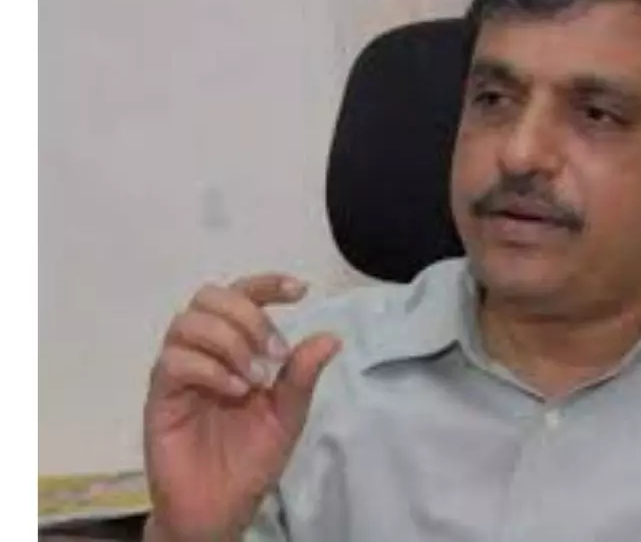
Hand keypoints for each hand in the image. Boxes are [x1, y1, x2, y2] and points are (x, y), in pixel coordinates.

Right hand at [143, 274, 340, 540]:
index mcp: (236, 347)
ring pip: (188, 322)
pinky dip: (210, 368)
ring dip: (230, 342)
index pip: (243, 295)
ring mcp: (178, 371)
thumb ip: (302, 376)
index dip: (267, 283)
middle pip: (211, 296)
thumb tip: (331, 337)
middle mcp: (203, 350)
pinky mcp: (160, 396)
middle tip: (273, 354)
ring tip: (255, 379)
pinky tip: (235, 391)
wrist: (221, 507)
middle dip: (248, 315)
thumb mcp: (288, 415)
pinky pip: (174, 361)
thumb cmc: (251, 458)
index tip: (300, 290)